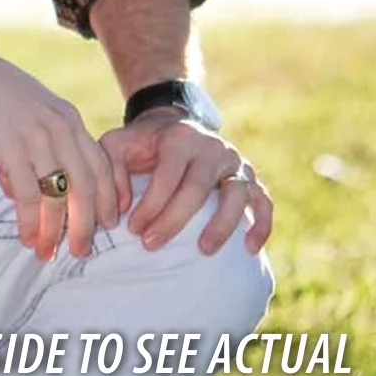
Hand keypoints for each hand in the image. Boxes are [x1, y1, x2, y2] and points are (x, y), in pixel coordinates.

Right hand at [0, 42, 118, 260]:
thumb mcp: (29, 112)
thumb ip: (36, 149)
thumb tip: (23, 193)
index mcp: (68, 119)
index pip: (101, 164)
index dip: (108, 197)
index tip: (108, 222)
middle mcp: (60, 129)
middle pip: (86, 186)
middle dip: (85, 224)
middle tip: (81, 249)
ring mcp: (37, 139)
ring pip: (58, 197)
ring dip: (55, 230)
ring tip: (48, 252)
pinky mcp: (11, 149)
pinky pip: (28, 196)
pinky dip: (29, 222)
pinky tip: (25, 237)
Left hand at [100, 110, 272, 255]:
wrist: (171, 125)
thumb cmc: (141, 143)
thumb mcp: (116, 145)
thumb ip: (111, 171)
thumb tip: (119, 210)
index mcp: (180, 137)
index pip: (168, 175)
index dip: (150, 205)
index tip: (133, 229)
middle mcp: (211, 147)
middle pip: (198, 189)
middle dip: (174, 221)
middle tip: (151, 244)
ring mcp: (234, 162)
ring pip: (236, 194)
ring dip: (222, 225)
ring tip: (203, 250)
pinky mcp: (249, 177)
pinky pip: (263, 201)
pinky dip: (261, 224)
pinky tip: (249, 249)